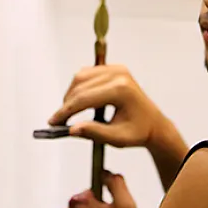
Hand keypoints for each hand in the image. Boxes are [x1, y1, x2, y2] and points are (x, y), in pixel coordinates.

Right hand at [49, 65, 170, 149]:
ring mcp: (117, 69)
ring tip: (68, 113)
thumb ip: (94, 132)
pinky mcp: (114, 69)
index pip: (84, 98)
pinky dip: (78, 87)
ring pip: (81, 76)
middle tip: (58, 120)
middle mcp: (119, 75)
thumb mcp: (117, 138)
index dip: (65, 111)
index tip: (53, 122)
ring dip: (71, 94)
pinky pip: (87, 73)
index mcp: (121, 90)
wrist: (154, 124)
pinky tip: (78, 102)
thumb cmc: (139, 131)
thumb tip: (71, 129)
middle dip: (66, 103)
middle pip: (80, 85)